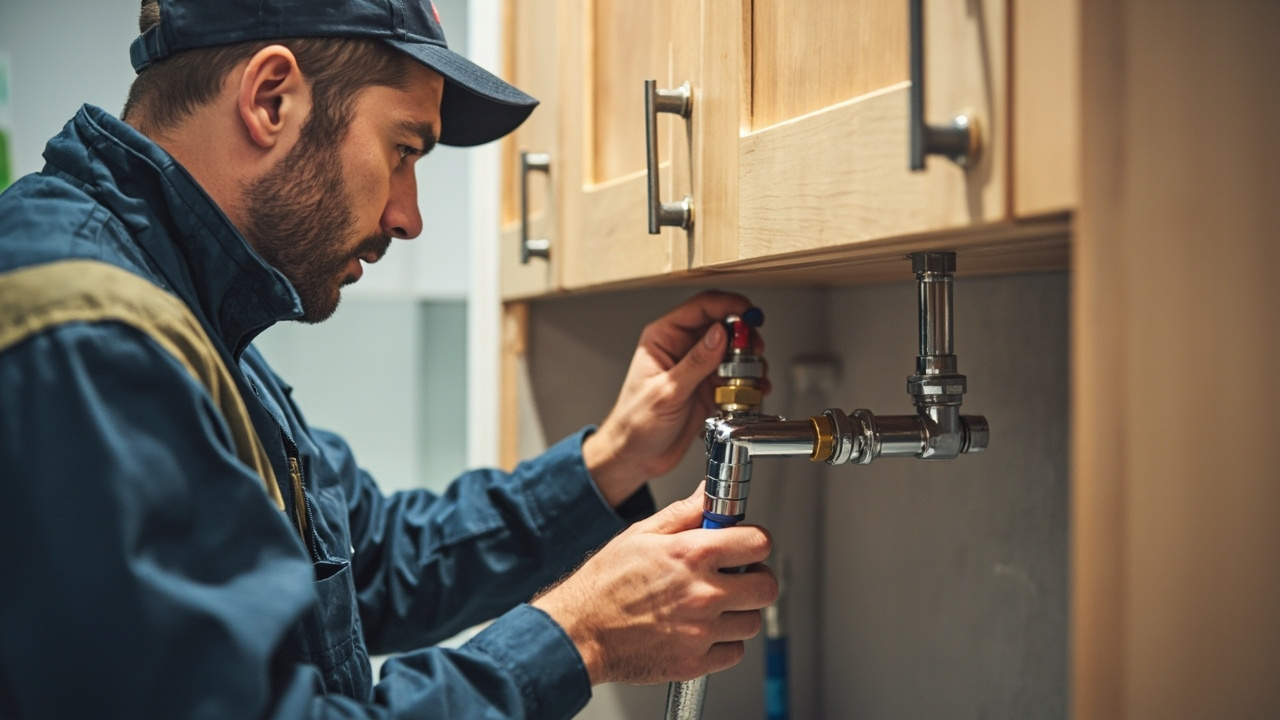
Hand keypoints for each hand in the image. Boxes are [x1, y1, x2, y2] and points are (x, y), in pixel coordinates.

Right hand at [531, 485, 776, 684]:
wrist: (579, 632)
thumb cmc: (603, 583)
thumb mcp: (642, 534)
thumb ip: (684, 513)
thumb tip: (708, 494)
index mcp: (692, 555)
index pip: (758, 543)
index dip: (754, 541)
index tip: (746, 545)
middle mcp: (703, 594)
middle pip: (766, 587)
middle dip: (755, 578)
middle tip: (736, 576)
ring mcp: (701, 631)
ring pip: (752, 622)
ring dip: (739, 612)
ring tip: (713, 604)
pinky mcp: (694, 662)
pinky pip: (733, 652)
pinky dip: (723, 642)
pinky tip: (703, 630)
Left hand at [583, 290, 768, 505]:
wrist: (636, 456)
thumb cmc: (635, 423)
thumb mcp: (667, 392)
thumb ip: (696, 362)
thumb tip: (719, 334)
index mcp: (663, 338)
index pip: (700, 308)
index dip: (728, 305)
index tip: (749, 314)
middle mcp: (681, 348)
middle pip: (721, 326)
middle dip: (744, 335)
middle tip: (756, 349)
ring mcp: (696, 367)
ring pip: (732, 351)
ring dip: (749, 361)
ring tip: (756, 374)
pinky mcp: (708, 387)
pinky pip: (734, 376)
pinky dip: (748, 381)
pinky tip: (754, 390)